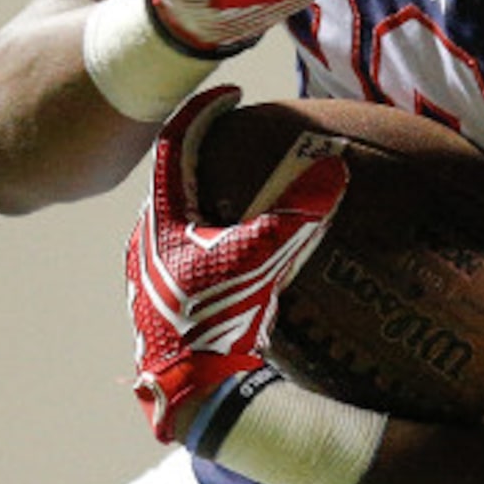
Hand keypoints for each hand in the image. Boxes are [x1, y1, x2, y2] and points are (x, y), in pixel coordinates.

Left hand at [125, 87, 348, 441]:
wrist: (189, 390)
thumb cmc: (214, 320)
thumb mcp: (262, 260)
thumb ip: (298, 213)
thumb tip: (334, 167)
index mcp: (162, 220)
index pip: (178, 145)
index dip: (205, 112)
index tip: (234, 93)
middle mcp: (149, 242)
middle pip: (176, 182)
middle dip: (210, 158)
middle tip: (244, 145)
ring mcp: (153, 275)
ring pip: (180, 220)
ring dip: (212, 200)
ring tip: (247, 196)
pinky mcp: (165, 303)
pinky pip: (188, 251)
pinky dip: (215, 236)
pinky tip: (240, 255)